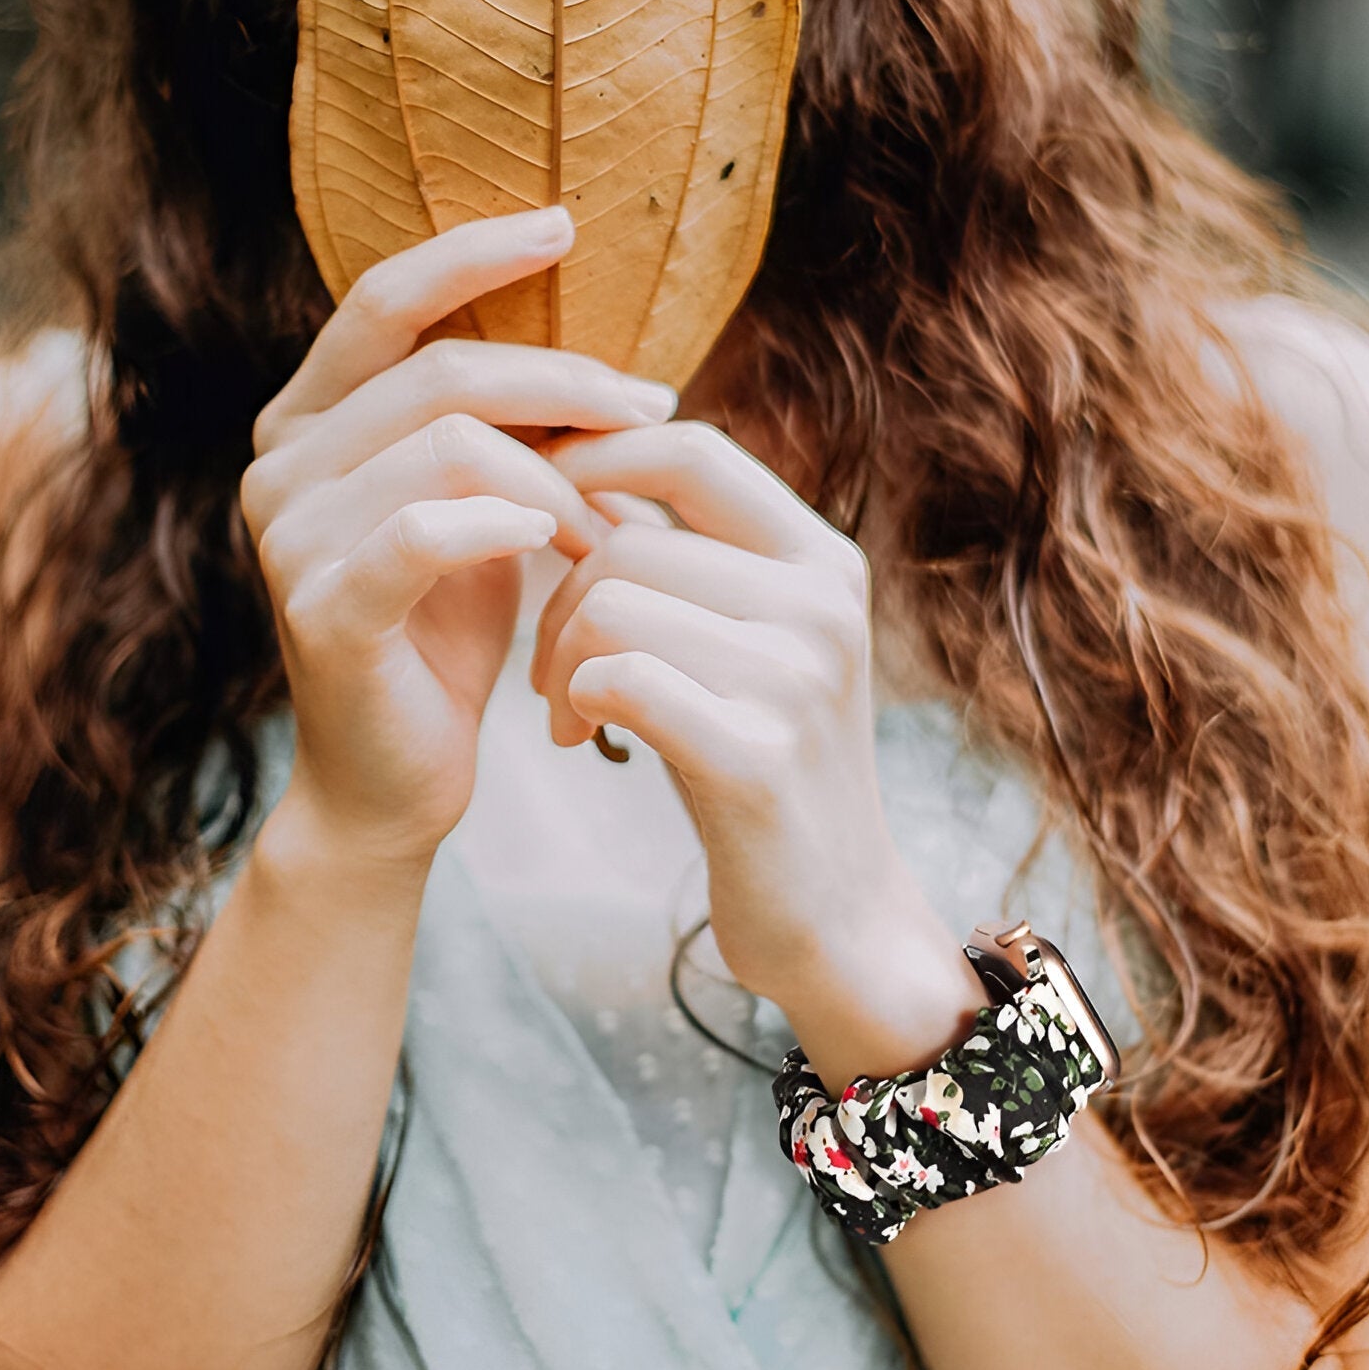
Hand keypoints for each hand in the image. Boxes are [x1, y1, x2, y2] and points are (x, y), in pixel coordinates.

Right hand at [240, 207, 678, 861]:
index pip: (385, 298)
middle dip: (565, 386)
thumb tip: (614, 363)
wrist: (395, 780)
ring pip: (447, 444)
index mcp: (308, 421)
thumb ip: (506, 433)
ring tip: (612, 531)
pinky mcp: (323, 610)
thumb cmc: (445, 640)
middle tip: (650, 417)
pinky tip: (557, 543)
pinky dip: (504, 524)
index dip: (474, 252)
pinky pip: (424, 532)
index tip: (567, 227)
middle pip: (440, 369)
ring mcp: (289, 537)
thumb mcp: (483, 513)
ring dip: (555, 479)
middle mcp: (279, 463)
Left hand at [532, 420, 974, 1043]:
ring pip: (608, 607)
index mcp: (823, 563)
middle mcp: (823, 606)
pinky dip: (575, 703)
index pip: (690, 451)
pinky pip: (618, 679)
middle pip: (625, 543)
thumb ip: (683, 563)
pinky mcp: (757, 757)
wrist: (835, 918)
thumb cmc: (760, 772)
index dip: (594, 459)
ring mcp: (798, 679)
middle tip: (551, 675)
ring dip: (557, 664)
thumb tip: (581, 465)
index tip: (533, 506)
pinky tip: (583, 740)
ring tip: (567, 716)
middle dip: (555, 606)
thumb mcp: (743, 647)